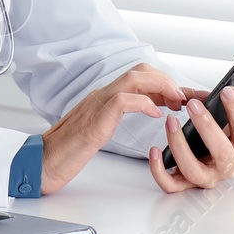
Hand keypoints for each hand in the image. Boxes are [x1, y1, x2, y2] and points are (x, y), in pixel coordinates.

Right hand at [39, 64, 197, 193]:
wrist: (40, 163)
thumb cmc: (67, 152)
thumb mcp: (98, 131)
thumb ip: (117, 117)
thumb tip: (146, 111)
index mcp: (105, 98)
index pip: (141, 80)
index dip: (170, 84)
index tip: (192, 94)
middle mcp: (102, 95)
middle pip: (141, 70)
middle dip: (168, 80)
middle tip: (186, 99)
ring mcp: (97, 104)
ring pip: (135, 77)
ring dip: (162, 86)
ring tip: (177, 101)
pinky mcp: (95, 120)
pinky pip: (122, 100)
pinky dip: (142, 102)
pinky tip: (155, 113)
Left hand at [149, 59, 233, 191]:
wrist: (219, 157)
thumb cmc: (232, 133)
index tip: (227, 90)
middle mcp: (228, 165)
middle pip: (221, 153)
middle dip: (207, 128)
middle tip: (194, 105)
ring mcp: (207, 177)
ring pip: (193, 170)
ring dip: (180, 146)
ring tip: (171, 121)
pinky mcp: (185, 183)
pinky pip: (171, 184)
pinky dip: (160, 170)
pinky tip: (155, 150)